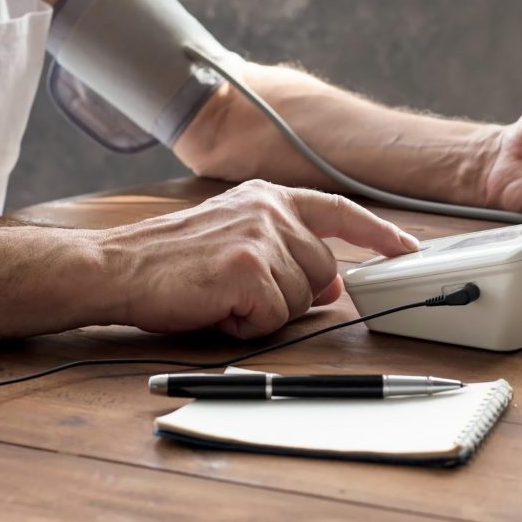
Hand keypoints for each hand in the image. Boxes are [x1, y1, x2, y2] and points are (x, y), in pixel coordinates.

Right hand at [96, 180, 417, 338]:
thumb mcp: (234, 240)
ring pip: (302, 298)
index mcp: (268, 196)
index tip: (406, 249)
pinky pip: (274, 317)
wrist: (115, 267)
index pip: (339, 210)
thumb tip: (329, 284)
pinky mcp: (247, 268)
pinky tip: (215, 307)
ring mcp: (260, 236)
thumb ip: (285, 251)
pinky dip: (247, 324)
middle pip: (323, 271)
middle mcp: (270, 209)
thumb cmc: (169, 259)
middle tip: (239, 290)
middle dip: (290, 294)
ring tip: (221, 295)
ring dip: (266, 310)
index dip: (378, 232)